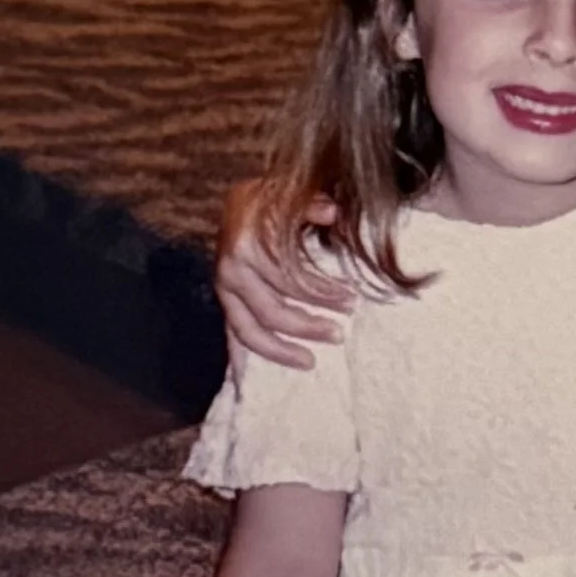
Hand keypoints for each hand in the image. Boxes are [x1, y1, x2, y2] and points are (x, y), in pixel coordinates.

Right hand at [214, 178, 350, 368]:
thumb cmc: (272, 201)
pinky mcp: (224, 302)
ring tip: (310, 362)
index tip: (351, 300)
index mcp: (248, 245)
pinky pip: (232, 334)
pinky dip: (240, 357)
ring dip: (281, 349)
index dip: (321, 293)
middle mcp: (231, 270)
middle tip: (339, 335)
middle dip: (307, 326)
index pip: (290, 279)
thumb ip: (311, 205)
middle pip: (272, 311)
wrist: (240, 204)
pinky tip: (247, 382)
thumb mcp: (290, 195)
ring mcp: (224, 290)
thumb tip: (332, 213)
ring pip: (250, 331)